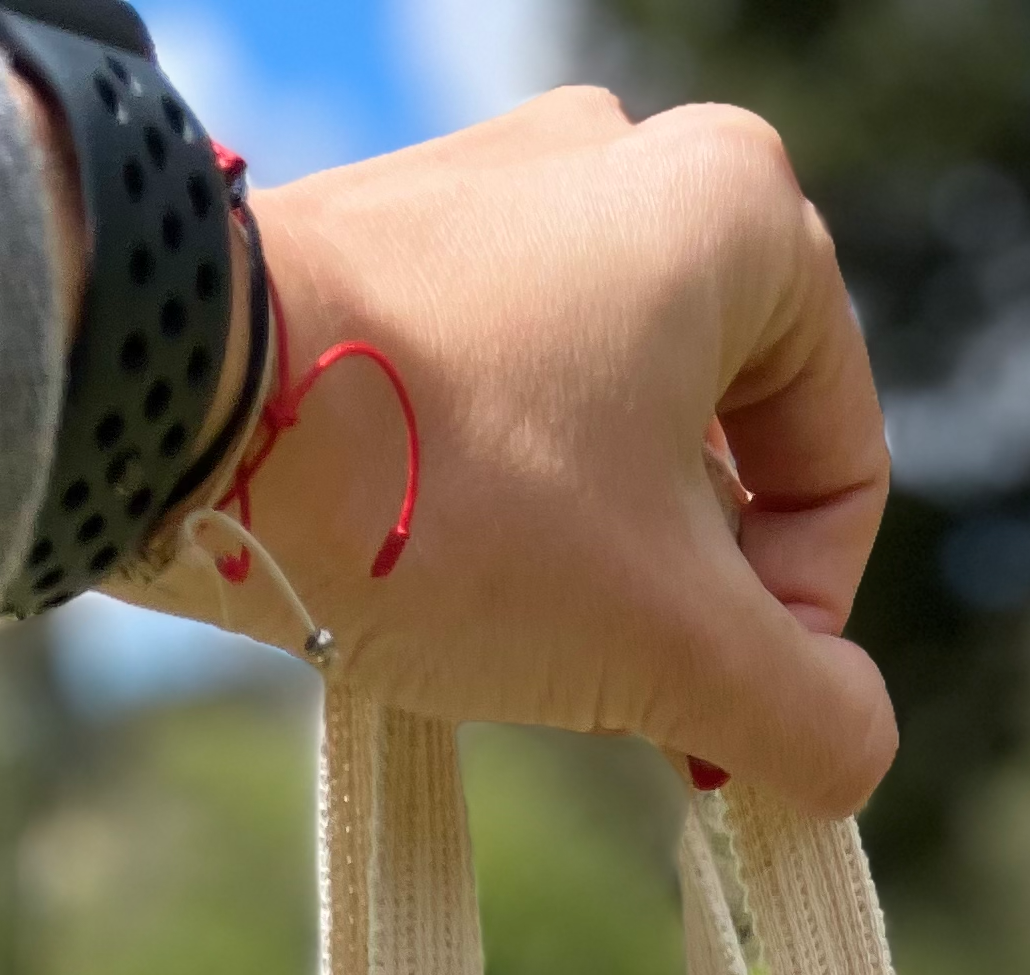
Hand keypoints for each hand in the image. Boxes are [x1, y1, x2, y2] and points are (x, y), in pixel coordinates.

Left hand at [120, 89, 895, 818]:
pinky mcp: (390, 248)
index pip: (839, 463)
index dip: (803, 619)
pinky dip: (496, 507)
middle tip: (622, 697)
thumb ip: (805, 714)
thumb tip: (848, 757)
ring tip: (510, 635)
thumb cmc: (453, 495)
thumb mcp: (670, 642)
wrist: (182, 403)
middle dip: (688, 594)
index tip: (719, 710)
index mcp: (742, 213)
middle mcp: (628, 163)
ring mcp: (498, 193)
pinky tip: (433, 576)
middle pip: (725, 448)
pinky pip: (499, 403)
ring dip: (591, 563)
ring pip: (607, 433)